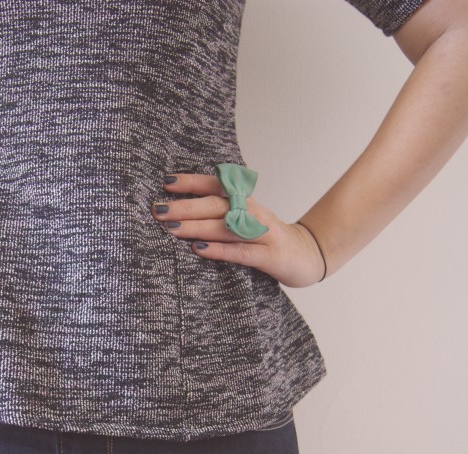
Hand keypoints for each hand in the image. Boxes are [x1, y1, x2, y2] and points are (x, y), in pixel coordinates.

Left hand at [152, 173, 324, 287]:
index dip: (193, 182)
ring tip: (170, 227)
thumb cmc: (268, 238)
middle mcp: (254, 213)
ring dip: (196, 226)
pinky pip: (240, 252)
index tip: (167, 182)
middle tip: (158, 209)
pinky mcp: (269, 257)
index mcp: (246, 202)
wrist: (309, 256)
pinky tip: (198, 249)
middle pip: (217, 205)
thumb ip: (221, 212)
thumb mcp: (246, 219)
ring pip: (226, 226)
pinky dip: (219, 250)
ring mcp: (263, 234)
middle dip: (185, 206)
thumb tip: (181, 208)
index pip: (218, 185)